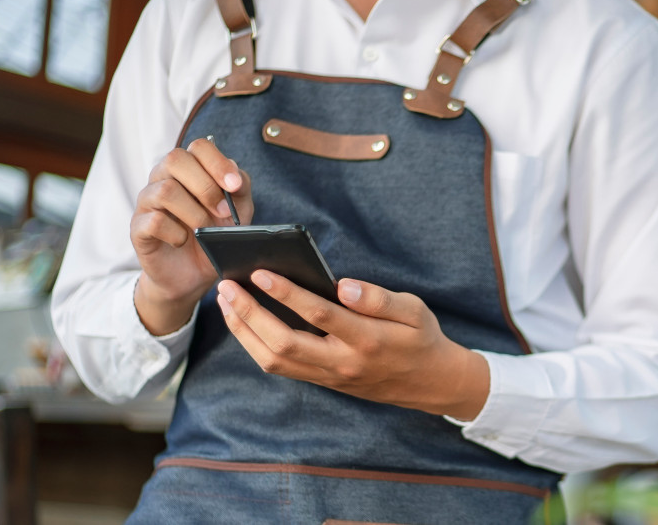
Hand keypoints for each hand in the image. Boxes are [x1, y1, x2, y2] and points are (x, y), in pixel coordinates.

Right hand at [130, 138, 254, 334]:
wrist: (193, 275)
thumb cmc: (214, 236)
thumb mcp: (238, 212)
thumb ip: (240, 190)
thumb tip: (235, 175)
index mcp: (189, 169)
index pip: (199, 147)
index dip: (218, 163)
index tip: (235, 186)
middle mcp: (163, 178)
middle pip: (176, 159)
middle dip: (206, 186)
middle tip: (224, 212)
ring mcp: (147, 201)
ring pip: (165, 190)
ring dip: (194, 212)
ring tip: (206, 230)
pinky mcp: (138, 227)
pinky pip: (153, 221)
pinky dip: (175, 233)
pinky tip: (183, 241)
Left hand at [216, 270, 490, 419]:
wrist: (431, 384)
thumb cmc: (421, 338)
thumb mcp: (414, 310)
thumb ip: (379, 298)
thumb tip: (343, 286)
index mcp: (368, 340)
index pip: (319, 315)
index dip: (286, 293)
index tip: (260, 272)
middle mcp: (343, 363)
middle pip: (283, 344)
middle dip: (249, 315)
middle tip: (227, 286)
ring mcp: (329, 377)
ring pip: (274, 361)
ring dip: (244, 331)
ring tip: (226, 301)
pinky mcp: (322, 381)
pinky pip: (280, 367)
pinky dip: (255, 344)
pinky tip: (244, 321)